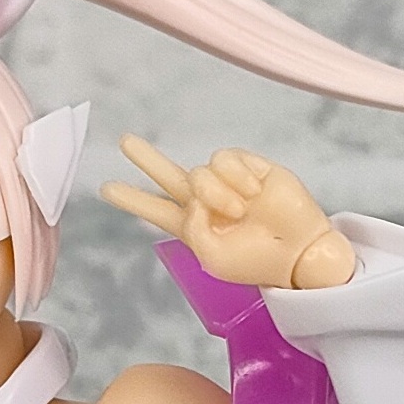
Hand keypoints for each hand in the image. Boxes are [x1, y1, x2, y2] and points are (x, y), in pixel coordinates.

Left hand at [102, 136, 355, 289]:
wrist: (298, 251)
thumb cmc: (255, 262)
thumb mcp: (212, 258)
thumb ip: (191, 229)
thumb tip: (194, 198)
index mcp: (192, 226)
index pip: (155, 210)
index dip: (132, 199)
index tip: (105, 188)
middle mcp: (206, 201)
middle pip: (169, 175)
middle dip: (147, 159)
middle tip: (125, 142)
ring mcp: (226, 183)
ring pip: (200, 170)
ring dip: (218, 192)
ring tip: (240, 210)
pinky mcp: (248, 166)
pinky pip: (225, 159)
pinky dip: (237, 178)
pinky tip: (253, 194)